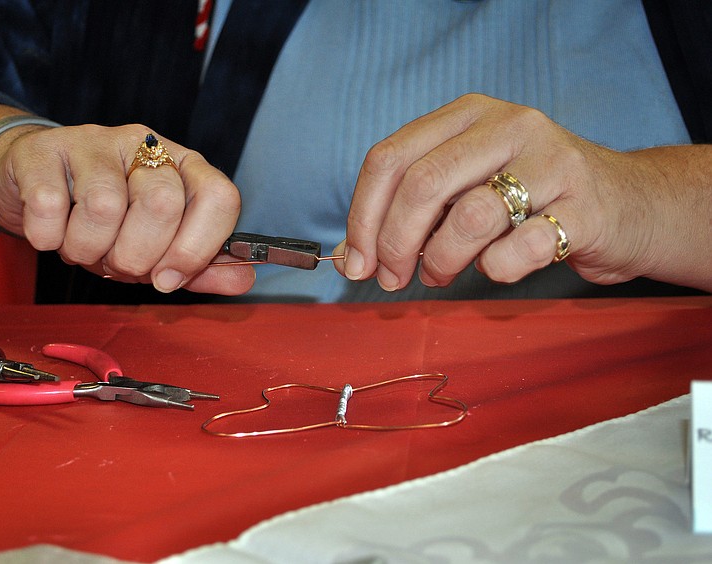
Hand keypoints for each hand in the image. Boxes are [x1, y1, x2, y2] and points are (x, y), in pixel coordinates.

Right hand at [0, 123, 254, 294]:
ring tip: (81, 247)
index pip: (218, 196)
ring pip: (104, 206)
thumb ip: (199, 265)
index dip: (198, 248)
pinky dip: (48, 237)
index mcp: (183, 166)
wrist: (29, 183)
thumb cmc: (103, 219)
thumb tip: (244, 279)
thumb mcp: (156, 246)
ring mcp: (93, 141)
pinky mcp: (42, 150)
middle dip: (136, 256)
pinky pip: (49, 205)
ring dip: (88, 250)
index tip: (169, 279)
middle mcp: (144, 145)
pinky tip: (50, 233)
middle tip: (116, 263)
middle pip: (162, 203)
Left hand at [334, 93, 711, 292]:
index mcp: (468, 115)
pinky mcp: (586, 207)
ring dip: (441, 260)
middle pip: (422, 184)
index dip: (362, 216)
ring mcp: (552, 162)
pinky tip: (499, 267)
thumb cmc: (531, 199)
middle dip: (393, 243)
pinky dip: (496, 270)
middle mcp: (509, 126)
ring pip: (469, 216)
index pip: (390, 157)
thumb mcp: (468, 185)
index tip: (356, 261)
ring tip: (441, 274)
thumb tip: (352, 253)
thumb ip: (412, 208)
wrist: (629, 205)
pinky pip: (519, 248)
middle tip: (390, 279)